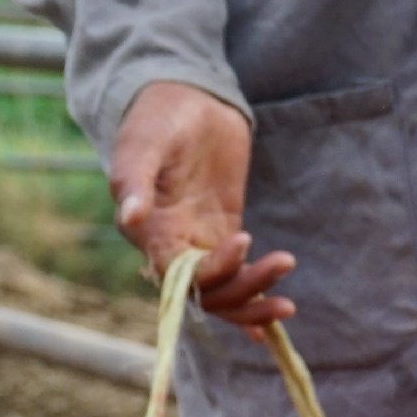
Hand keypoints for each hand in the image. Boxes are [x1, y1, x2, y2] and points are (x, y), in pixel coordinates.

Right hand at [109, 79, 289, 331]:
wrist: (186, 100)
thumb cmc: (158, 118)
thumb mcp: (143, 142)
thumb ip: (133, 179)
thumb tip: (128, 216)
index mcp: (147, 228)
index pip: (176, 272)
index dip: (211, 270)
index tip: (244, 240)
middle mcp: (169, 243)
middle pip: (204, 293)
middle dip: (242, 291)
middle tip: (283, 263)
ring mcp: (198, 241)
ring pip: (222, 292)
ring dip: (253, 300)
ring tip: (288, 303)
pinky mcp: (223, 233)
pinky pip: (236, 276)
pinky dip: (252, 299)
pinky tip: (274, 316)